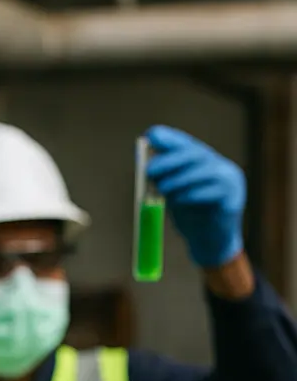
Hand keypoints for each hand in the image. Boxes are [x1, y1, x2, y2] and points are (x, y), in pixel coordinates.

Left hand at [146, 124, 245, 268]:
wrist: (208, 244)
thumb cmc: (189, 217)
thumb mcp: (172, 194)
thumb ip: (164, 179)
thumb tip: (146, 164)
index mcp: (206, 163)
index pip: (188, 145)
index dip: (170, 139)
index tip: (150, 136)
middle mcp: (221, 167)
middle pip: (196, 154)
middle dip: (170, 160)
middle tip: (149, 170)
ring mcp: (231, 182)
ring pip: (204, 171)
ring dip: (178, 179)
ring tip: (162, 189)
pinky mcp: (233, 200)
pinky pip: (211, 193)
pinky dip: (190, 195)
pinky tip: (179, 202)